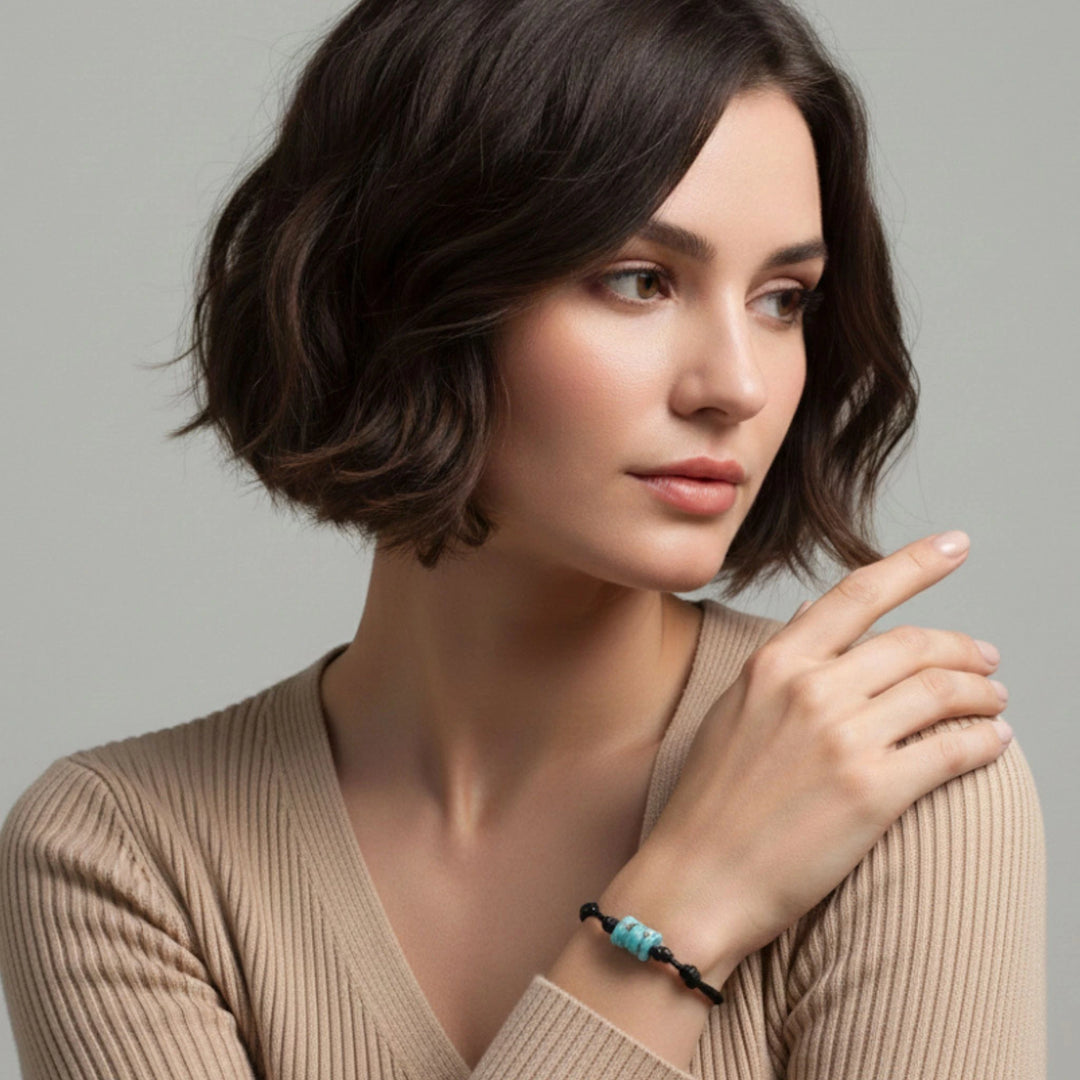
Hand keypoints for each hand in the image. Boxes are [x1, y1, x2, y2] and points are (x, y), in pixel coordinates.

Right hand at [634, 531, 1009, 974]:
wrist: (696, 880)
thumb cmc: (711, 801)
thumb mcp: (735, 711)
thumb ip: (782, 665)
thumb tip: (819, 621)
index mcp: (775, 663)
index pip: (858, 593)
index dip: (916, 563)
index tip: (955, 545)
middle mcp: (811, 689)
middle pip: (915, 644)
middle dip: (964, 648)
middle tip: (986, 659)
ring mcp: (843, 739)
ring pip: (943, 691)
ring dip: (981, 692)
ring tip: (993, 701)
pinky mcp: (873, 792)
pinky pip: (952, 750)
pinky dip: (983, 741)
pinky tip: (992, 742)